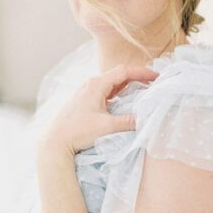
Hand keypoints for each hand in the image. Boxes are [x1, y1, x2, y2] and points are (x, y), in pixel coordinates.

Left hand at [38, 63, 158, 155]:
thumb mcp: (106, 127)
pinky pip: (106, 92)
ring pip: (112, 84)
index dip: (142, 72)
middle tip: (154, 84)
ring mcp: (86, 92)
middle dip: (137, 78)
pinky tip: (125, 102)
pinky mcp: (84, 101)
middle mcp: (90, 84)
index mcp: (96, 84)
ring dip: (128, 86)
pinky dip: (119, 94)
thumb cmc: (77, 131)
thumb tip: (146, 119)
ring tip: (143, 91)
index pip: (124, 71)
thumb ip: (128, 122)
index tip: (157, 77)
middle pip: (119, 75)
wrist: (54, 141)